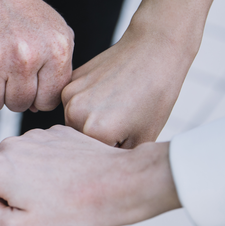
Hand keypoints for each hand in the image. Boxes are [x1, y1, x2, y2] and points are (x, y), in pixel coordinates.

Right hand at [0, 0, 73, 112]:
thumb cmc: (14, 7)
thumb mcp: (52, 29)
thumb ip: (58, 68)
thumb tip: (40, 107)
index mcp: (55, 49)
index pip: (48, 101)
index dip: (35, 93)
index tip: (25, 77)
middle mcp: (26, 56)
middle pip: (19, 105)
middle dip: (9, 91)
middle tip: (1, 66)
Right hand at [0, 126, 179, 225]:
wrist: (117, 184)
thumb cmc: (72, 210)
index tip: (26, 215)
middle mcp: (9, 144)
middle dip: (16, 194)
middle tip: (44, 208)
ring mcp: (34, 135)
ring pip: (22, 165)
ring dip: (34, 180)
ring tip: (60, 194)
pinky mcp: (56, 132)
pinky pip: (43, 154)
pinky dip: (52, 168)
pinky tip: (70, 180)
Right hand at [62, 22, 194, 148]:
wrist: (154, 49)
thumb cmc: (156, 93)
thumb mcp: (145, 138)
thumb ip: (120, 160)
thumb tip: (104, 176)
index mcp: (95, 132)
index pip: (94, 161)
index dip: (111, 156)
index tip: (124, 144)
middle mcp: (75, 114)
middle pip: (80, 144)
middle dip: (98, 141)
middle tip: (123, 123)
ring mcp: (69, 95)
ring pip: (74, 125)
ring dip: (90, 124)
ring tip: (117, 108)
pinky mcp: (68, 81)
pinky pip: (72, 106)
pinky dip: (86, 106)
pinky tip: (108, 95)